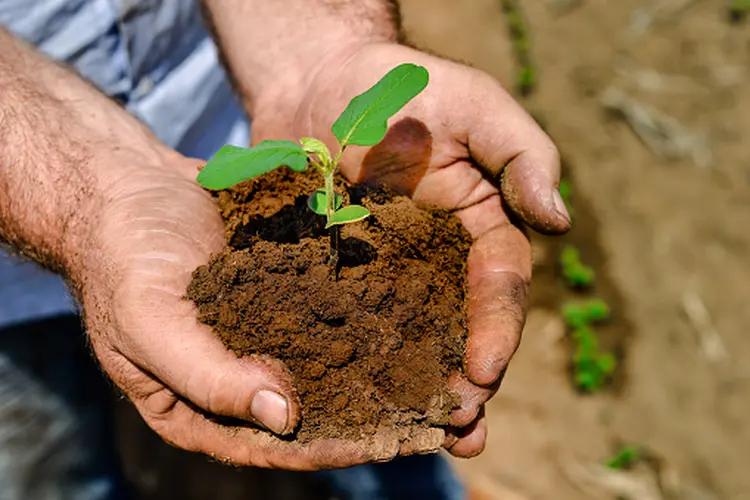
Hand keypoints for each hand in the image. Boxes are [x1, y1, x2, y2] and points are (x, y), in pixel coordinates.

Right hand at [79, 150, 440, 469]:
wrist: (124, 187)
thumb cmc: (122, 262)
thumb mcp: (152, 327)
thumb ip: (212, 378)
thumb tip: (287, 419)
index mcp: (204, 408)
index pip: (279, 444)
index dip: (337, 447)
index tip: (395, 443)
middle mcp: (244, 376)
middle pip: (319, 410)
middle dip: (378, 415)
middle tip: (443, 417)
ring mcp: (267, 333)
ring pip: (334, 362)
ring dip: (385, 369)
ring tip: (444, 371)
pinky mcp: (284, 292)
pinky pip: (332, 311)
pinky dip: (369, 317)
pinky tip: (414, 313)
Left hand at [251, 42, 570, 457]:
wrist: (318, 83)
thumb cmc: (403, 87)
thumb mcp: (474, 105)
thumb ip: (522, 155)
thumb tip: (560, 223)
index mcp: (481, 225)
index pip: (500, 286)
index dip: (497, 329)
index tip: (485, 368)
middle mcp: (439, 259)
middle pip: (460, 329)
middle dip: (465, 378)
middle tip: (457, 426)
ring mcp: (388, 271)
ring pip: (410, 339)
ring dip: (418, 388)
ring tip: (418, 437)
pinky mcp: (339, 274)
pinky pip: (350, 322)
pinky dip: (357, 361)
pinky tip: (351, 398)